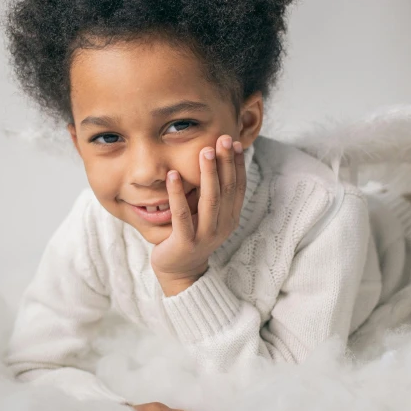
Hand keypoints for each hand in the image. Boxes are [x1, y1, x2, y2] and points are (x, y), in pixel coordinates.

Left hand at [150, 135, 245, 295]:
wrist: (179, 271)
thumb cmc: (191, 235)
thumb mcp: (208, 215)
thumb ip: (214, 194)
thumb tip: (217, 162)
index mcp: (230, 218)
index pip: (238, 186)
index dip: (237, 164)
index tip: (234, 142)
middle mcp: (222, 226)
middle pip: (227, 189)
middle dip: (225, 162)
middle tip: (222, 138)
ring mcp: (205, 235)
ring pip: (210, 200)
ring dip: (208, 174)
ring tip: (204, 151)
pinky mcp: (185, 242)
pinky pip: (182, 215)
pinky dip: (177, 193)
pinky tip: (172, 175)